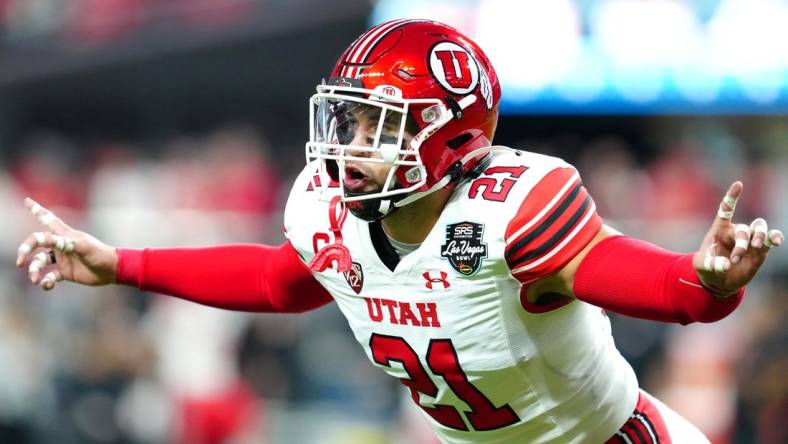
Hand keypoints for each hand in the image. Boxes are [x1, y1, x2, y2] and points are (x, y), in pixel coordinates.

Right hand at [16, 198, 117, 289]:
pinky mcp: (65, 272)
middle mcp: (61, 245)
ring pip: (39, 262)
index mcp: (65, 235)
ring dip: (34, 270)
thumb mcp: (84, 246)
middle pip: (36, 244)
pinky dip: (45, 282)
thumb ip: (67, 243)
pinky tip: (47, 285)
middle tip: (20, 261)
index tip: (27, 200)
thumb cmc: (99, 254)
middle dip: (25, 250)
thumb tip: (50, 242)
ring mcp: (62, 259)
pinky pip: (49, 277)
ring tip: (36, 279)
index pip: (48, 220)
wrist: (111, 270)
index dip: (37, 210)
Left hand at [693, 182, 782, 296]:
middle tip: (735, 258)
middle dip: (742, 244)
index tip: (738, 185)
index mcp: (719, 230)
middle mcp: (736, 231)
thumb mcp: (701, 266)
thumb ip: (711, 264)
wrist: (719, 280)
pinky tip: (776, 241)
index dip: (732, 197)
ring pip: (759, 228)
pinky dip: (775, 237)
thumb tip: (726, 265)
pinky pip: (771, 238)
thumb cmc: (707, 267)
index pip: (726, 210)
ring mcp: (749, 239)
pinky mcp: (760, 249)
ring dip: (760, 236)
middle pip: (744, 229)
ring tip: (756, 246)